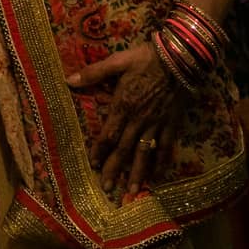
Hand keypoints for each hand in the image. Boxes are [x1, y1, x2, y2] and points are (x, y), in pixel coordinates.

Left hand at [68, 42, 176, 198]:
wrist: (180, 58)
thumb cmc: (145, 59)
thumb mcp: (117, 61)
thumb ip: (93, 73)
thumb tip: (68, 80)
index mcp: (123, 106)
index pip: (108, 135)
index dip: (99, 151)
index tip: (92, 165)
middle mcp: (139, 120)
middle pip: (124, 149)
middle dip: (114, 169)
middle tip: (107, 188)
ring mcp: (157, 124)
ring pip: (145, 153)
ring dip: (137, 172)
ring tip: (131, 190)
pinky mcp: (172, 123)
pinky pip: (167, 147)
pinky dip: (162, 162)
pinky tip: (159, 175)